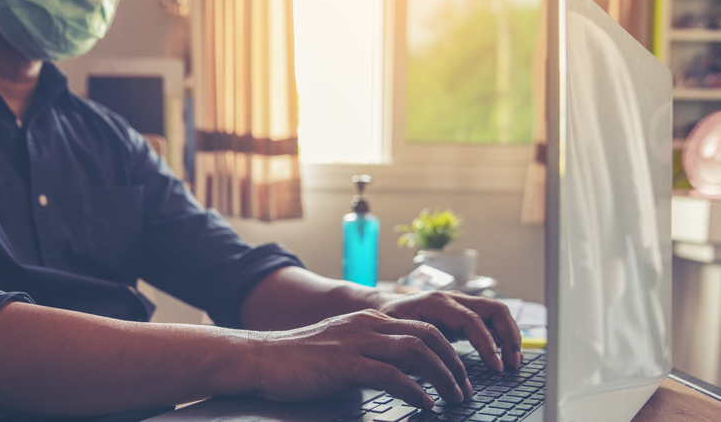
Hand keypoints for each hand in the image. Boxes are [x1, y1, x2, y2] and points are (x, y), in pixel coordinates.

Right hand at [251, 309, 472, 408]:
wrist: (260, 358)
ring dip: (443, 376)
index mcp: (368, 320)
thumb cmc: (298, 361)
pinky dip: (415, 390)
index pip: (421, 327)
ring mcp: (356, 342)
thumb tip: (397, 376)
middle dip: (453, 362)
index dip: (447, 350)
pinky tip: (426, 404)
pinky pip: (391, 375)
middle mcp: (367, 325)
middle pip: (426, 335)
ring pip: (416, 351)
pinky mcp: (345, 364)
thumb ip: (368, 355)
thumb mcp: (340, 349)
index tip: (459, 374)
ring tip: (454, 398)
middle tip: (465, 388)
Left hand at [373, 291, 521, 371]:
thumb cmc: (387, 319)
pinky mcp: (463, 314)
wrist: (381, 306)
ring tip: (514, 362)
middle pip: (494, 310)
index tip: (496, 366)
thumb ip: (417, 346)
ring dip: (509, 336)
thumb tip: (434, 371)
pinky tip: (505, 356)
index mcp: (437, 302)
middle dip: (509, 336)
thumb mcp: (398, 332)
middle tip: (512, 364)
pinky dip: (501, 336)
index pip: (472, 320)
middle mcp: (453, 299)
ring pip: (496, 313)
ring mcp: (461, 304)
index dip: (487, 344)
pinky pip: (490, 321)